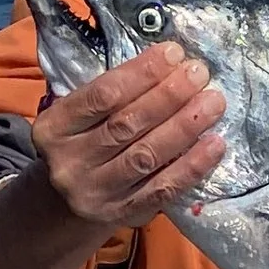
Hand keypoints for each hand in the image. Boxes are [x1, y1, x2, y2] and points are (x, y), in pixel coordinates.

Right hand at [0, 44, 225, 268]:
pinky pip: (163, 189)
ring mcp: (95, 193)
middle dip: (168, 96)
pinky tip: (215, 144)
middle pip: (125, 124)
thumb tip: (170, 63)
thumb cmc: (84, 141)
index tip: (174, 53)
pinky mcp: (122, 215)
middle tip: (199, 74)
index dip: (141, 73)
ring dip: (184, 127)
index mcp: (54, 127)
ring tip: (213, 103)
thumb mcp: (80, 115)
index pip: (101, 95)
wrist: (66, 203)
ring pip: (146, 156)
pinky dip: (192, 166)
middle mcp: (69, 162)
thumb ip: (113, 92)